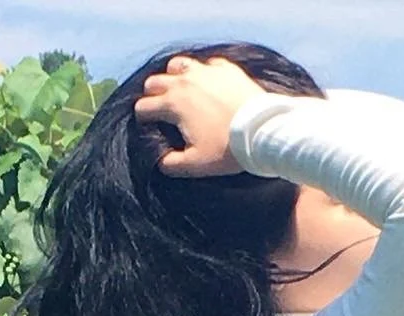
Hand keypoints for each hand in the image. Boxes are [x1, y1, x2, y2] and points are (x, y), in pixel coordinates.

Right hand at [134, 55, 266, 175]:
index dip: (143, 118)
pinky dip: (204, 72)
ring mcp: (205, 71)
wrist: (260, 130)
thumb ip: (172, 164)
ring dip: (173, 76)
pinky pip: (208, 64)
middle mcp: (184, 81)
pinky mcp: (226, 68)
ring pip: (177, 64)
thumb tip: (160, 162)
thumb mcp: (196, 164)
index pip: (144, 107)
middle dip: (152, 94)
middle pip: (155, 81)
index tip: (148, 125)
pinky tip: (208, 82)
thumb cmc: (226, 149)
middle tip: (159, 106)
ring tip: (178, 87)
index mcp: (173, 104)